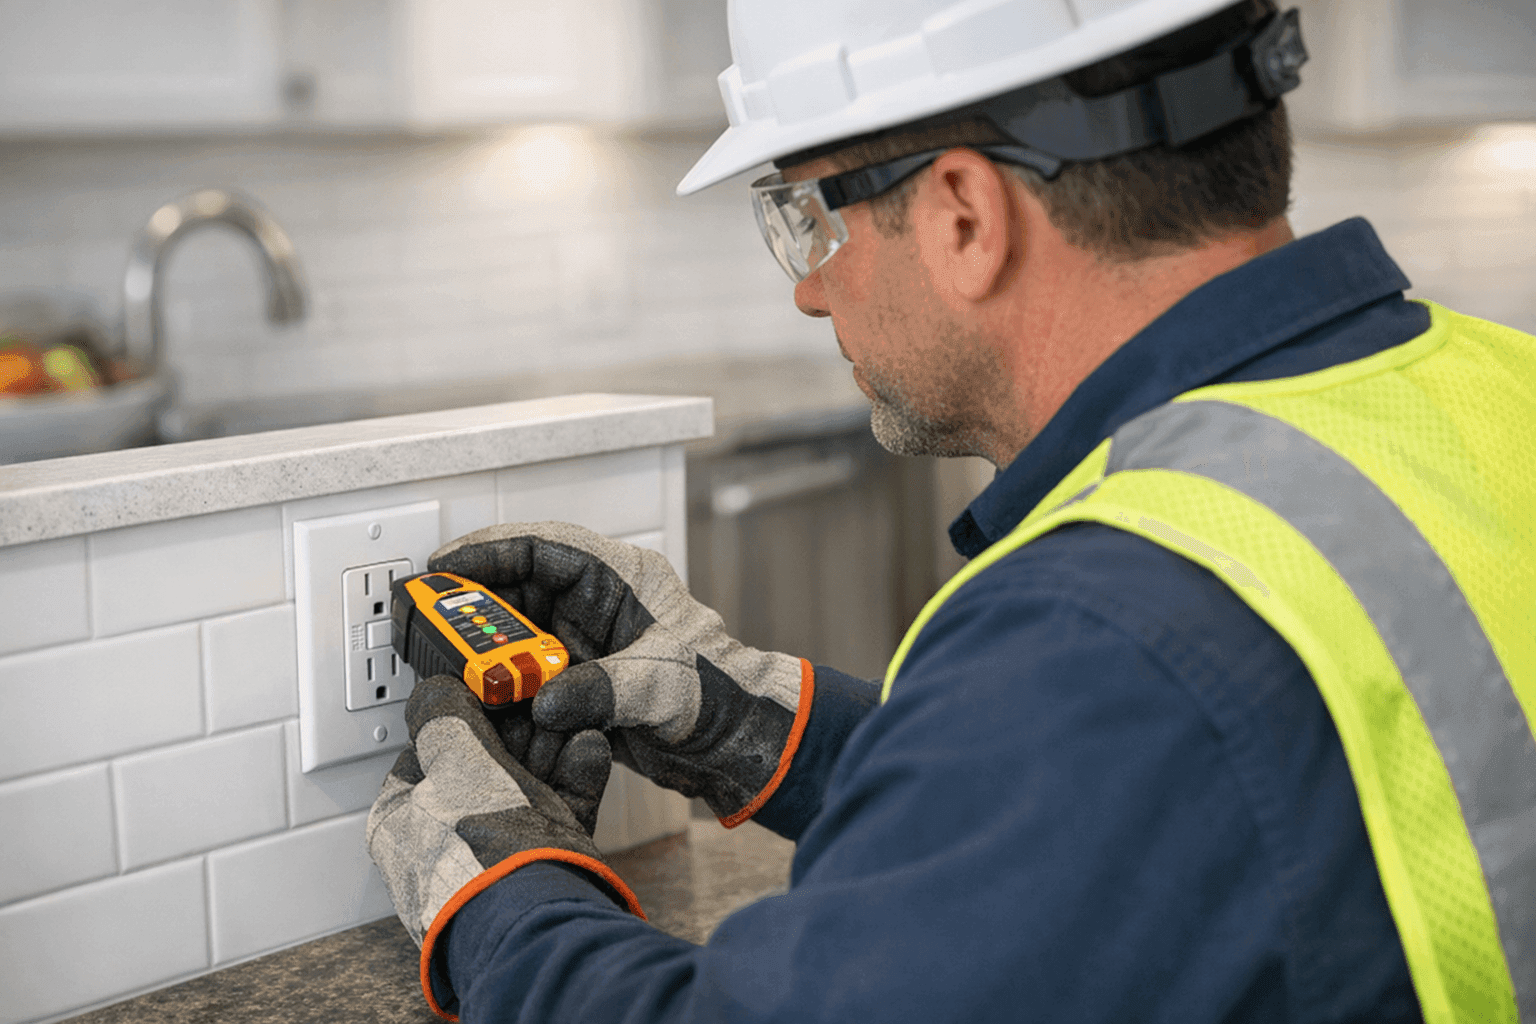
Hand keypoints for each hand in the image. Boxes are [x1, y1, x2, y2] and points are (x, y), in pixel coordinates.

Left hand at [366, 673, 642, 1014]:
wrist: (538, 921)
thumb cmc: (480, 857)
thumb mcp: (453, 762)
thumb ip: (445, 717)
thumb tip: (437, 690)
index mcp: (403, 824)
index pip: (426, 753)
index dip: (461, 714)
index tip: (491, 688)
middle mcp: (446, 844)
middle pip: (483, 766)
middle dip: (518, 728)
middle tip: (538, 699)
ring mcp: (496, 857)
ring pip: (527, 785)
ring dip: (552, 745)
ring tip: (571, 717)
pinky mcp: (544, 866)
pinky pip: (559, 809)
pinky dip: (575, 775)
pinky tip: (588, 747)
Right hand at [428, 522, 811, 826]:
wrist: (736, 739)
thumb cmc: (716, 693)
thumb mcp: (657, 684)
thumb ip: (598, 689)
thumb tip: (542, 700)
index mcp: (622, 578)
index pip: (543, 548)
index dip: (488, 550)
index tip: (443, 566)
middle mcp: (600, 604)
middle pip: (520, 586)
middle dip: (474, 601)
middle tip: (428, 616)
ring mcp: (588, 640)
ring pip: (518, 629)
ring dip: (485, 644)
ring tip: (443, 658)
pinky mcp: (582, 678)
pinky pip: (528, 668)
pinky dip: (503, 679)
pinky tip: (478, 693)